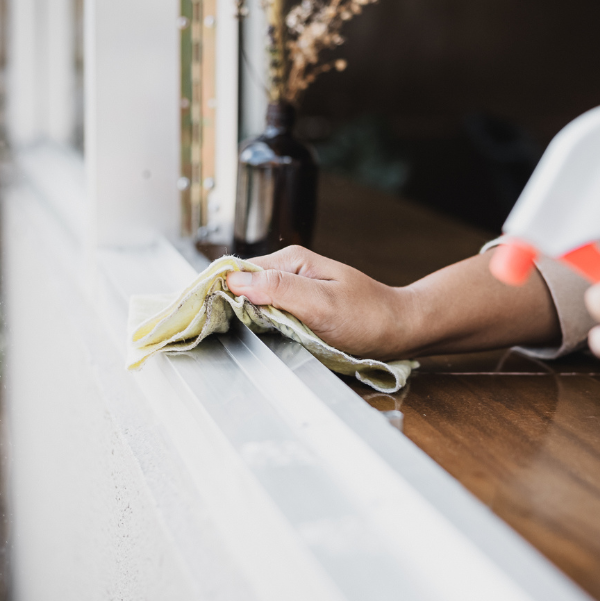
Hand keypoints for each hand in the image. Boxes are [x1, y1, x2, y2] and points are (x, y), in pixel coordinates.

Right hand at [227, 246, 411, 359]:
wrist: (400, 330)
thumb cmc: (368, 316)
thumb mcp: (323, 304)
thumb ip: (281, 289)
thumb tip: (236, 281)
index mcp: (292, 261)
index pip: (239, 271)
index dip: (218, 291)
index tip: (199, 313)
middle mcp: (290, 271)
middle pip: (243, 286)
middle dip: (227, 306)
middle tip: (211, 331)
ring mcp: (295, 291)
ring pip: (254, 302)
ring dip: (243, 318)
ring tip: (227, 336)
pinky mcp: (300, 309)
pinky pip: (270, 315)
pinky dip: (260, 326)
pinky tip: (254, 338)